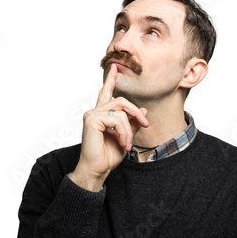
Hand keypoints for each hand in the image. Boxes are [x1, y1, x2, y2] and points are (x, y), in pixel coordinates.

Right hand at [71, 64, 148, 191]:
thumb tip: (142, 111)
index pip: (105, 93)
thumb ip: (133, 124)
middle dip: (135, 112)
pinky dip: (124, 132)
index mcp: (101, 115)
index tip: (115, 68)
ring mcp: (92, 115)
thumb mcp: (126, 138)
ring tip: (127, 143)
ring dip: (129, 129)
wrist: (98, 169)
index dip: (111, 80)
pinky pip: (116, 120)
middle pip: (121, 100)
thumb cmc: (108, 156)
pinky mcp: (92, 120)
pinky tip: (122, 143)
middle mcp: (95, 112)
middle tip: (145, 125)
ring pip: (121, 111)